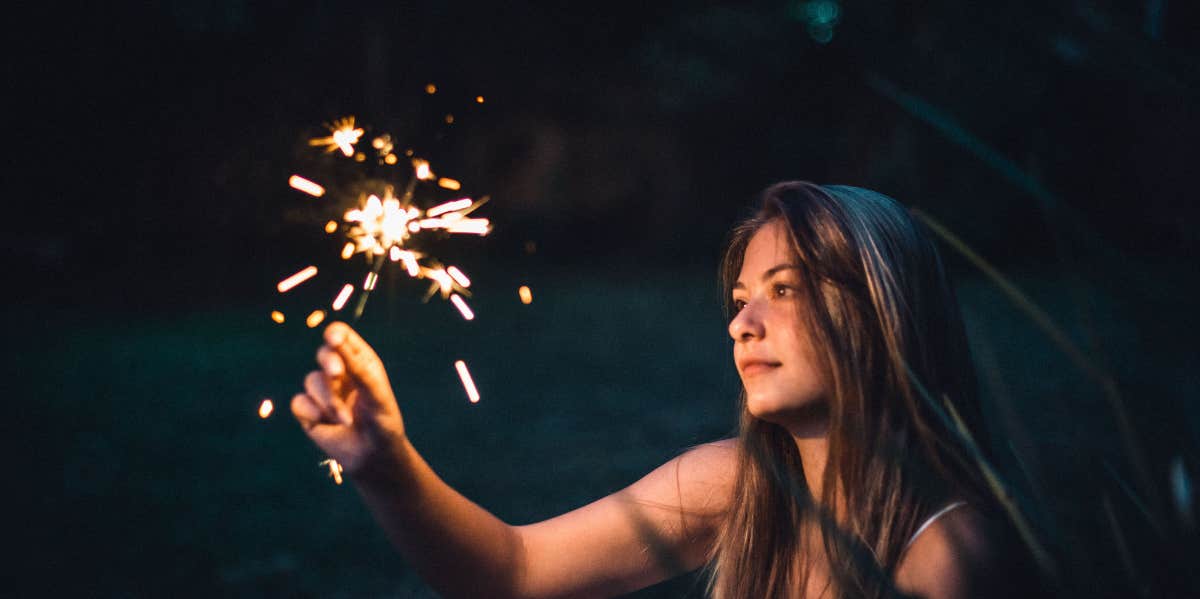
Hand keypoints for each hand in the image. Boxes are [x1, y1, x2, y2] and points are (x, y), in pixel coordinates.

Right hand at [291, 322, 406, 476]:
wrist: (374, 457)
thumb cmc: (382, 423)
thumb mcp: (376, 395)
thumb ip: (359, 369)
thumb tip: (337, 341)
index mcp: (360, 362)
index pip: (342, 337)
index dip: (335, 334)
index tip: (334, 339)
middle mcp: (340, 373)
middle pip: (324, 353)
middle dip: (329, 362)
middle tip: (337, 374)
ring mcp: (323, 392)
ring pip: (311, 380)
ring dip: (329, 401)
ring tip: (346, 420)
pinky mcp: (308, 412)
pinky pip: (299, 402)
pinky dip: (311, 413)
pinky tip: (325, 424)